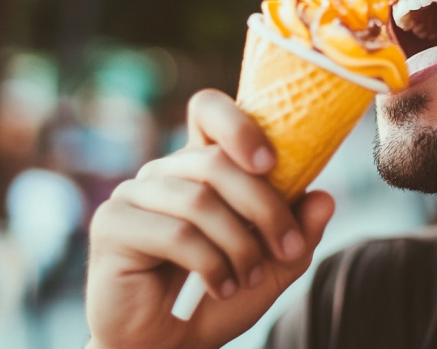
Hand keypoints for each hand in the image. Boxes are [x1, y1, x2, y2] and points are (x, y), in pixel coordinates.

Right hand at [85, 89, 334, 348]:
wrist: (166, 347)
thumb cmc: (214, 300)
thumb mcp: (270, 267)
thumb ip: (297, 233)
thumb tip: (324, 198)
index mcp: (197, 167)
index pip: (209, 110)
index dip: (239, 124)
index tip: (273, 163)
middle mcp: (162, 172)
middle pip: (215, 162)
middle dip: (264, 207)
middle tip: (288, 248)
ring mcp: (132, 195)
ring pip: (199, 201)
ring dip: (239, 245)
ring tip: (250, 279)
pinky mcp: (112, 226)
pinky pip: (175, 234)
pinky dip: (211, 265)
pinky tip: (222, 287)